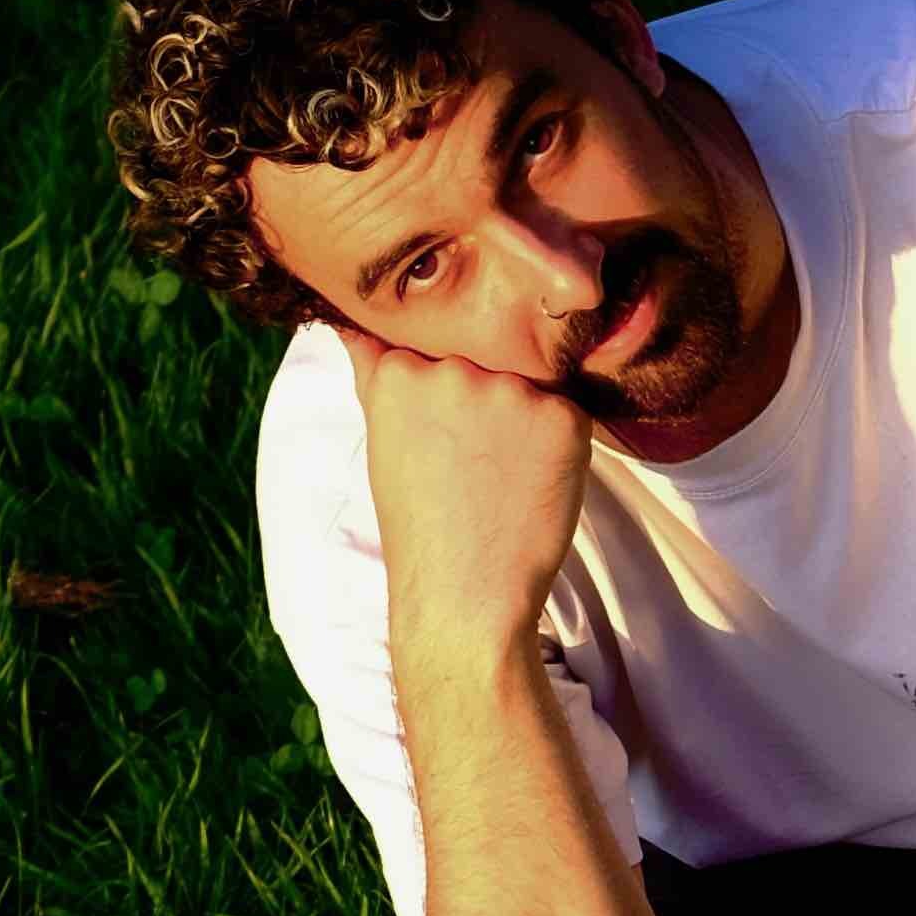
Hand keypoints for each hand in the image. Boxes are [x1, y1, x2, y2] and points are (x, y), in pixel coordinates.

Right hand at [356, 337, 599, 652]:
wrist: (466, 591)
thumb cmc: (419, 523)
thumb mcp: (381, 437)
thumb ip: (373, 371)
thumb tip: (349, 323)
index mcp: (401, 370)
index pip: (436, 348)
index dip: (446, 394)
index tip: (442, 437)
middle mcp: (455, 370)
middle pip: (484, 359)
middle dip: (485, 400)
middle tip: (475, 461)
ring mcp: (512, 391)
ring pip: (527, 384)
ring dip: (524, 419)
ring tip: (502, 476)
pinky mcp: (564, 417)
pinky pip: (567, 412)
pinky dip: (559, 443)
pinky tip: (533, 483)